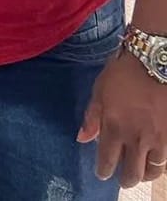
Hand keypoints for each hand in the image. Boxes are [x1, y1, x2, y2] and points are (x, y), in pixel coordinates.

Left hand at [78, 49, 166, 186]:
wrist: (153, 63)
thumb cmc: (121, 74)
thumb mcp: (99, 92)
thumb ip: (91, 118)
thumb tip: (82, 139)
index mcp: (114, 127)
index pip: (107, 160)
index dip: (104, 171)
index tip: (102, 173)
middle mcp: (136, 138)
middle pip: (132, 173)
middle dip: (125, 179)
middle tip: (121, 178)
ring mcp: (157, 139)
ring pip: (152, 171)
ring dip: (143, 174)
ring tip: (138, 171)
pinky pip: (165, 159)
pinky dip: (158, 163)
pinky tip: (153, 159)